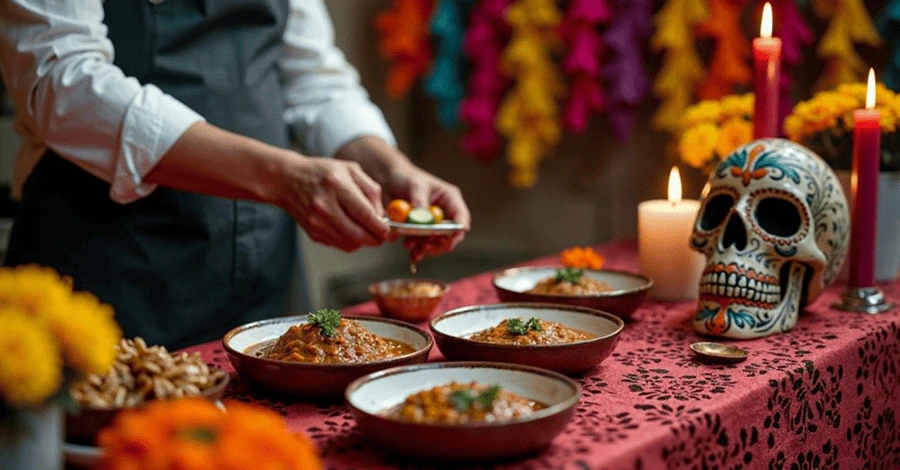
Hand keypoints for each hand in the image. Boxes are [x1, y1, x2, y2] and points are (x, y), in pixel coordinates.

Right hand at [275, 154, 390, 251]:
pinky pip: (338, 245)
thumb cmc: (322, 172)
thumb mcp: (350, 170)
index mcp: (336, 185)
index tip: (389, 231)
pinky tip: (351, 230)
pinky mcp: (312, 233)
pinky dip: (350, 242)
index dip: (380, 226)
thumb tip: (383, 215)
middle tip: (382, 236)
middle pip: (357, 233)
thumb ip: (371, 190)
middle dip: (375, 238)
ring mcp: (316, 221)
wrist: (287, 180)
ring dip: (363, 241)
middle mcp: (325, 205)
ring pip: (349, 243)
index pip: (364, 213)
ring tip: (367, 231)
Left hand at [336, 136, 471, 262]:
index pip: (460, 216)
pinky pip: (421, 245)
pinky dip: (416, 250)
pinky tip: (411, 253)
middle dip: (439, 243)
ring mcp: (431, 225)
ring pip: (435, 243)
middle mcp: (444, 214)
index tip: (452, 238)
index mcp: (450, 199)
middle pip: (450, 235)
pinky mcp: (419, 232)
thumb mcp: (415, 186)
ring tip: (410, 246)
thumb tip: (423, 219)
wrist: (390, 181)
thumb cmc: (407, 177)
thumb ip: (420, 202)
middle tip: (426, 245)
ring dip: (425, 248)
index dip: (459, 229)